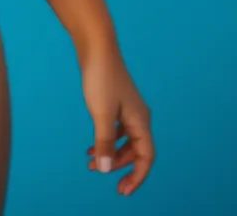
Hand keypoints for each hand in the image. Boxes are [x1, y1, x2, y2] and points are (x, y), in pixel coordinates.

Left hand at [79, 43, 154, 195]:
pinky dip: (106, 139)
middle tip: (105, 179)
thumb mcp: (101, 113)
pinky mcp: (115, 100)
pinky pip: (116, 129)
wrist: (96, 45)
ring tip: (91, 162)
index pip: (146, 157)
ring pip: (124, 140)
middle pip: (136, 151)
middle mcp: (138, 116)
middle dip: (121, 167)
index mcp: (141, 121)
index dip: (137, 176)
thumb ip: (104, 142)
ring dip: (111, 153)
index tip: (122, 191)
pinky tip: (91, 144)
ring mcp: (127, 108)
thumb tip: (105, 169)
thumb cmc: (101, 77)